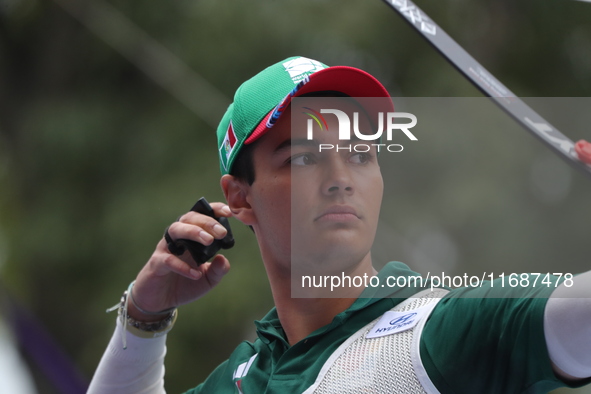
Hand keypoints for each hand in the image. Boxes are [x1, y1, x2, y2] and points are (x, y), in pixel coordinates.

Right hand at [128, 203, 232, 320]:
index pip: (201, 216)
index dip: (214, 210)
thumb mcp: (208, 279)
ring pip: (176, 229)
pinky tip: (195, 273)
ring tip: (209, 240)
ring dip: (193, 232)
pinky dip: (182, 266)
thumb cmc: (184, 284)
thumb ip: (218, 270)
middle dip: (207, 222)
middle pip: (189, 218)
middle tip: (221, 233)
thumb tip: (223, 259)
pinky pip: (168, 259)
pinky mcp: (156, 264)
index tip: (228, 213)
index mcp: (192, 237)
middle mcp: (178, 238)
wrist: (160, 301)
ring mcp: (166, 249)